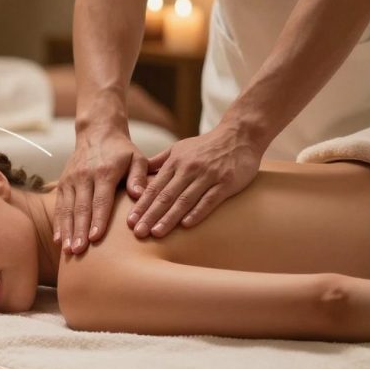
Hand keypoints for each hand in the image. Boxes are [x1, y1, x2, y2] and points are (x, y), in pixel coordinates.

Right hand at [55, 127, 149, 254]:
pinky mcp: (62, 183)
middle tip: (79, 251)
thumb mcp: (137, 157)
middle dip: (79, 231)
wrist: (97, 132)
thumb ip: (139, 176)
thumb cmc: (122, 150)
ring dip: (67, 231)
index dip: (98, 220)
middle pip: (81, 208)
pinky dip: (58, 224)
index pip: (100, 200)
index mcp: (104, 172)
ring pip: (67, 209)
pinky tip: (59, 240)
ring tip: (68, 251)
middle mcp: (84, 176)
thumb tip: (140, 195)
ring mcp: (71, 180)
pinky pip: (59, 206)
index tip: (95, 238)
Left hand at [127, 122, 262, 237]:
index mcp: (175, 162)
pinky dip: (198, 212)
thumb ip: (159, 162)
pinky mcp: (226, 182)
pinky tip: (186, 225)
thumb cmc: (206, 146)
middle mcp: (189, 169)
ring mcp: (208, 176)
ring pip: (185, 200)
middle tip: (138, 232)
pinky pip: (210, 199)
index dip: (141, 205)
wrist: (239, 135)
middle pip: (166, 196)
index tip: (130, 221)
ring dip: (169, 218)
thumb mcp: (179, 148)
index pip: (154, 187)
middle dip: (150, 215)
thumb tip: (138, 174)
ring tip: (156, 233)